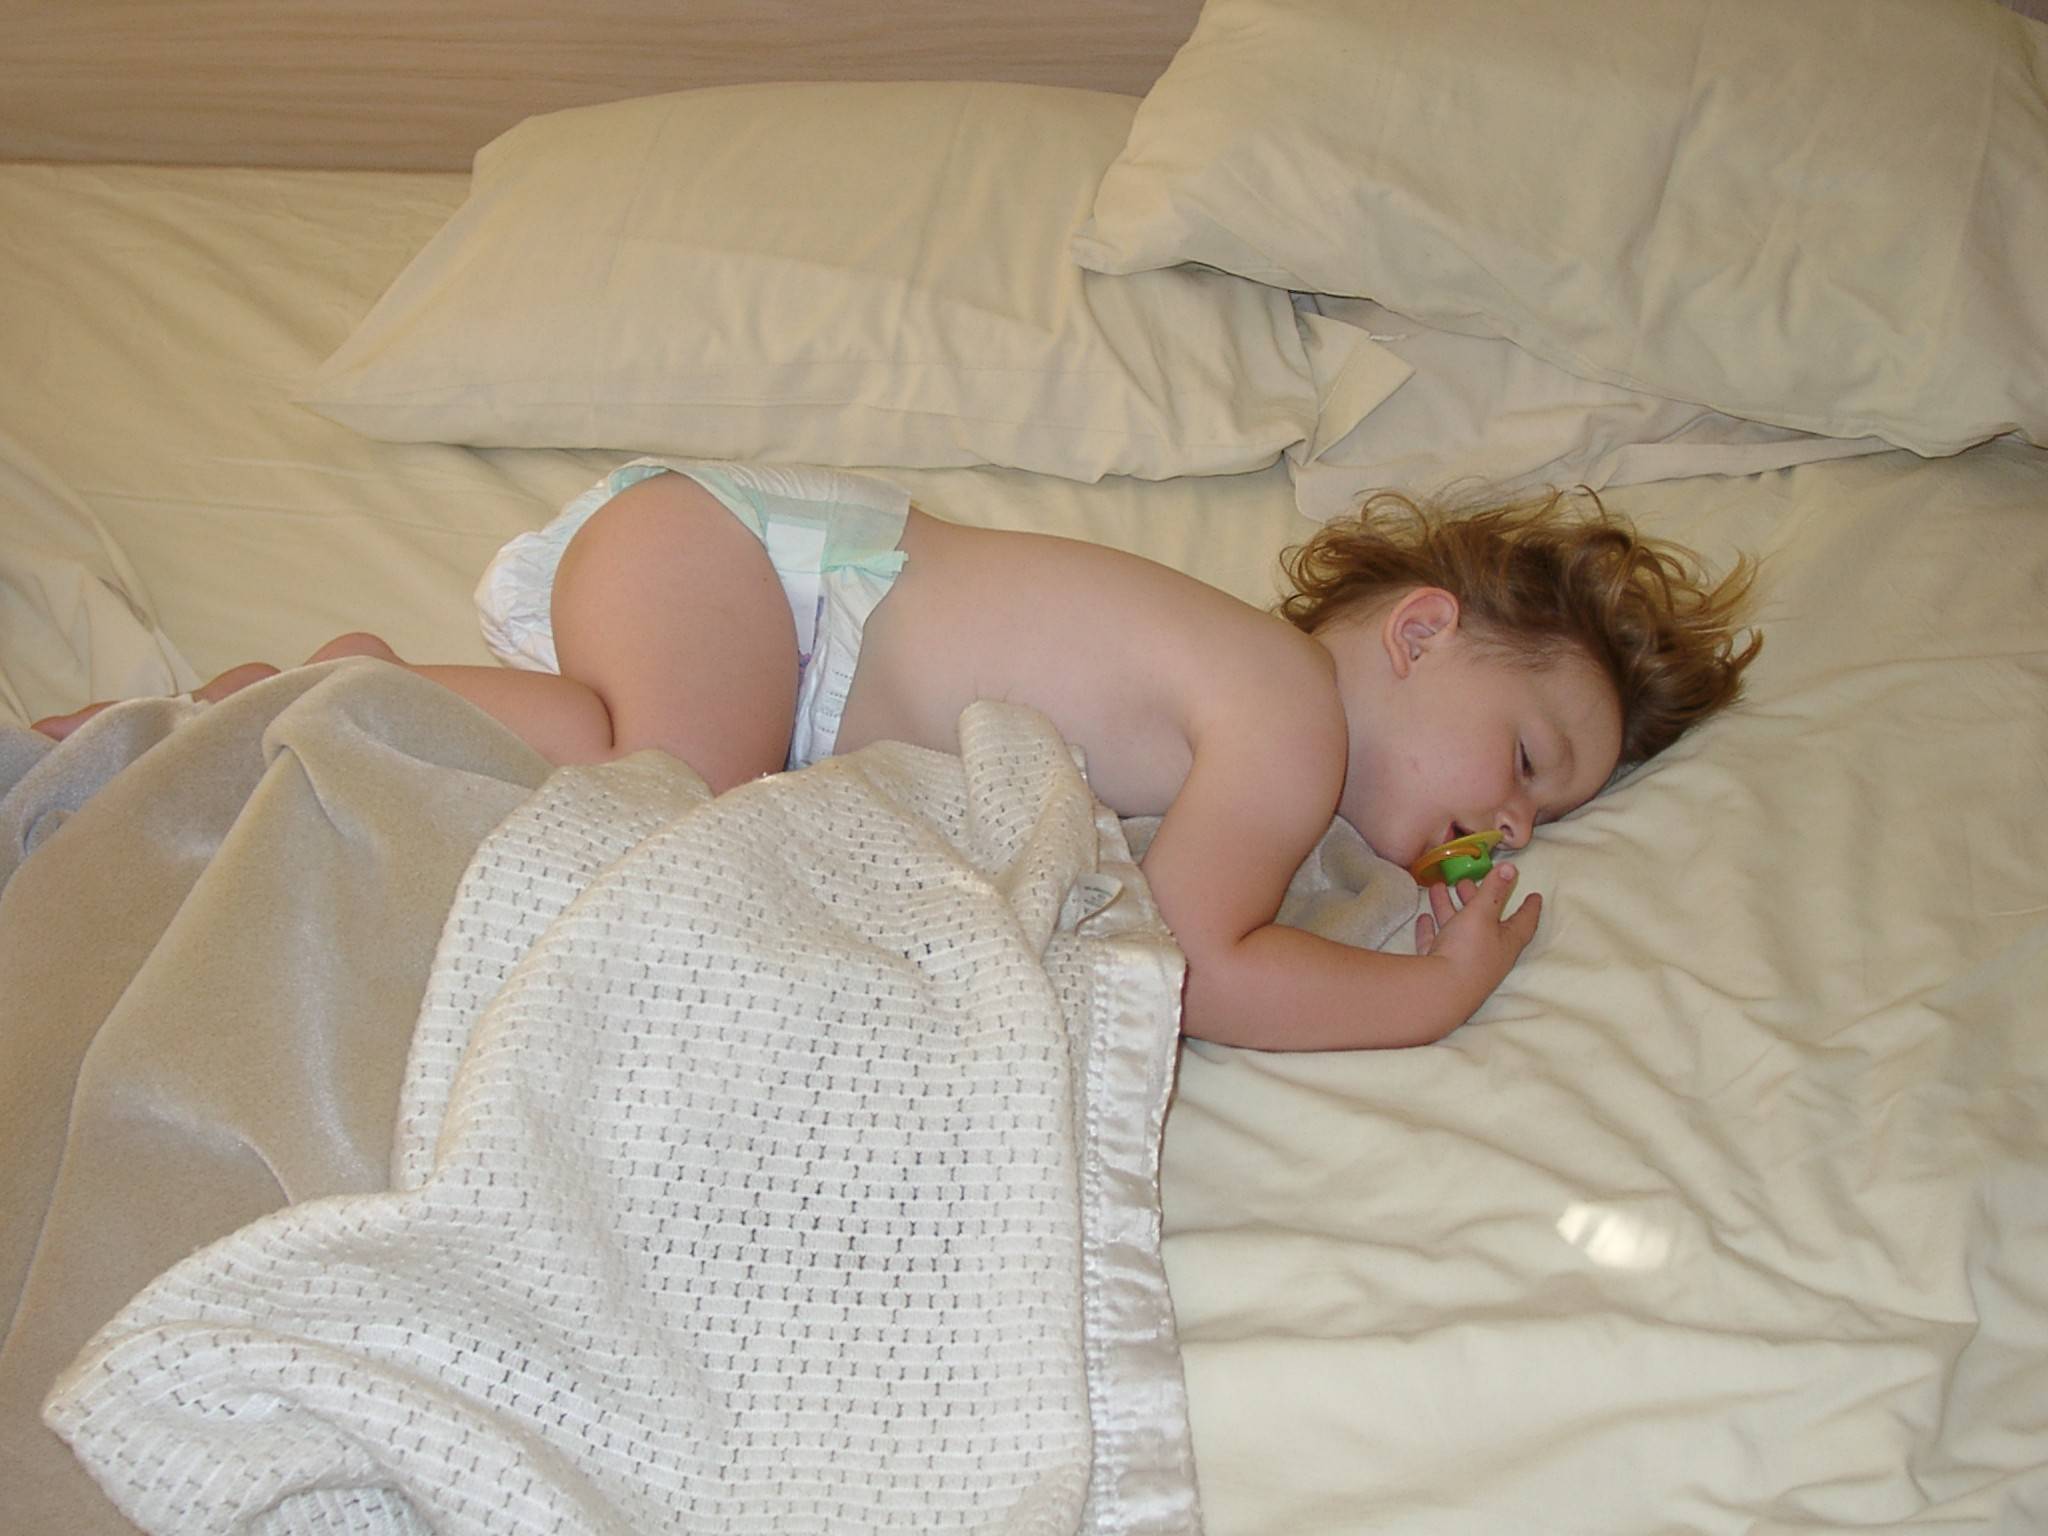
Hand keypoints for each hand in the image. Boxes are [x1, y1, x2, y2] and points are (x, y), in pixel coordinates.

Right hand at [1414, 862, 1541, 1012]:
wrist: (1439, 992)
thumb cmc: (1468, 950)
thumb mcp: (1482, 913)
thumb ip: (1494, 890)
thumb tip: (1511, 868)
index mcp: (1506, 942)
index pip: (1524, 921)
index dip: (1529, 907)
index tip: (1534, 895)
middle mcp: (1488, 954)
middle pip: (1485, 922)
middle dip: (1476, 900)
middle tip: (1466, 881)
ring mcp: (1462, 964)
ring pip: (1457, 930)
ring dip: (1448, 908)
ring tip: (1437, 887)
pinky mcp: (1440, 971)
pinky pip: (1436, 945)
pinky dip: (1431, 930)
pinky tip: (1423, 917)